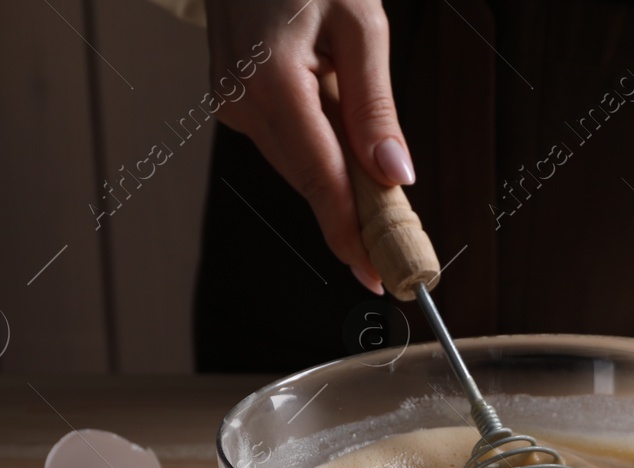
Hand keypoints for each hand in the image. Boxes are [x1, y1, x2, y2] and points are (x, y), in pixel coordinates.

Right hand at [203, 0, 414, 292]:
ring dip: (342, 184)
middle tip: (402, 254)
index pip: (321, 179)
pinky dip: (321, 153)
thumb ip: (376, 106)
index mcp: (272, 82)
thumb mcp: (361, 23)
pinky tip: (342, 133)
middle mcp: (242, 101)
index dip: (352, 234)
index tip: (380, 276)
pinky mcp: (232, 101)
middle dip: (357, 219)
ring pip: (299, 167)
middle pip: (311, 182)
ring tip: (383, 193)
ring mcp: (231, 104)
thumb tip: (396, 177)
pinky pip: (287, 144)